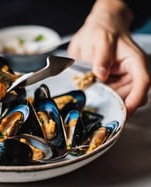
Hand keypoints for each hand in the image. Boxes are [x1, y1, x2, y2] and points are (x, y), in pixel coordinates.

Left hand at [67, 0, 149, 117]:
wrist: (98, 29)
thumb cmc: (103, 31)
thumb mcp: (101, 40)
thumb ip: (101, 57)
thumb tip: (101, 74)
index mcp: (135, 62)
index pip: (142, 82)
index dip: (134, 99)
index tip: (124, 111)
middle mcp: (132, 73)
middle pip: (129, 96)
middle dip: (115, 103)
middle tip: (98, 106)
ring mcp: (121, 80)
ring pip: (118, 99)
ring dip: (106, 101)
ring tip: (91, 97)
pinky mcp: (111, 83)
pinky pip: (108, 96)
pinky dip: (100, 98)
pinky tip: (90, 95)